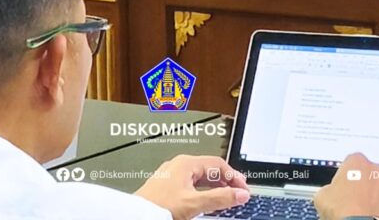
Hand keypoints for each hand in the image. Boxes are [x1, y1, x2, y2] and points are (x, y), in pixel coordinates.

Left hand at [134, 155, 250, 219]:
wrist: (134, 216)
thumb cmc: (158, 207)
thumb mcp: (194, 204)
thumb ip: (220, 199)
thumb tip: (240, 194)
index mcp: (186, 163)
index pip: (218, 164)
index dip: (234, 177)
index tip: (244, 190)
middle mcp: (179, 165)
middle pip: (210, 169)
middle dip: (226, 181)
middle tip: (238, 194)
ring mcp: (172, 175)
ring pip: (201, 177)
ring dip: (216, 187)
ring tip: (225, 198)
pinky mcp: (167, 186)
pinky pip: (192, 184)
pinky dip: (204, 191)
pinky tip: (206, 201)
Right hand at [314, 153, 378, 219]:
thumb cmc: (341, 211)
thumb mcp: (321, 196)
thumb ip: (330, 188)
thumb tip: (330, 193)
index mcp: (356, 162)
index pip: (352, 161)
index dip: (347, 175)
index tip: (343, 186)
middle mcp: (376, 169)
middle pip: (371, 172)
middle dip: (365, 183)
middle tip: (355, 199)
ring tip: (371, 209)